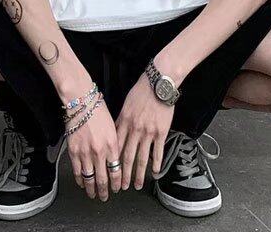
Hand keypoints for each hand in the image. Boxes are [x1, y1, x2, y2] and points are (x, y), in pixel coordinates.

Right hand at [66, 101, 121, 200]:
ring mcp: (85, 153)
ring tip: (93, 194)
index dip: (118, 182)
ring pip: (89, 178)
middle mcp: (99, 151)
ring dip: (92, 189)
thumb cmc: (98, 109)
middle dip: (105, 191)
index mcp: (112, 144)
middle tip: (106, 196)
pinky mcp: (73, 151)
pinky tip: (82, 183)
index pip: (116, 170)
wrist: (81, 101)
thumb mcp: (113, 126)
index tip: (118, 187)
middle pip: (103, 178)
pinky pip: (77, 171)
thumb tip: (116, 157)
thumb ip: (115, 143)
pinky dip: (80, 180)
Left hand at [116, 75, 173, 189]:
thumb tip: (114, 133)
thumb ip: (120, 120)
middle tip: (121, 187)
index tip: (109, 173)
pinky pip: (158, 151)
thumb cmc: (141, 91)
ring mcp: (148, 132)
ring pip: (142, 158)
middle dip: (123, 174)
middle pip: (127, 157)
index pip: (116, 147)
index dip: (112, 162)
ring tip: (137, 185)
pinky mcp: (161, 132)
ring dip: (139, 174)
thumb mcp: (125, 104)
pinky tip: (156, 172)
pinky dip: (156, 163)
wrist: (158, 83)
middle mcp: (135, 129)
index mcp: (124, 122)